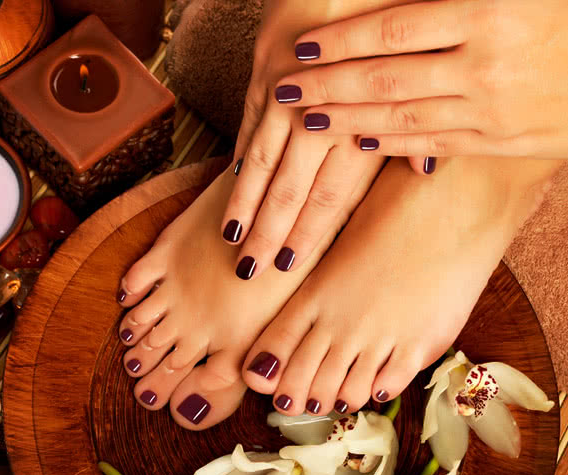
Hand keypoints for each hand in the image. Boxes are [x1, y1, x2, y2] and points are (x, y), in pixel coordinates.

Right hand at [221, 0, 389, 279]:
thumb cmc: (386, 4)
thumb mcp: (417, 56)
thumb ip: (414, 116)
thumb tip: (424, 169)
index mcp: (356, 113)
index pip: (327, 190)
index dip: (307, 230)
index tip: (287, 264)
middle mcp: (313, 108)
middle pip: (287, 183)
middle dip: (267, 229)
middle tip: (248, 269)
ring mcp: (280, 89)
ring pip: (257, 158)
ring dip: (244, 201)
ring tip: (228, 235)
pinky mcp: (260, 66)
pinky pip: (246, 120)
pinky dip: (239, 154)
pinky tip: (233, 182)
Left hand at [275, 0, 567, 158]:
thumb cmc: (564, 11)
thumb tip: (393, 2)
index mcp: (490, 8)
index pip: (392, 27)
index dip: (341, 40)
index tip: (301, 49)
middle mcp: (486, 62)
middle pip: (385, 78)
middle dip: (327, 87)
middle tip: (284, 92)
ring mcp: (493, 108)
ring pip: (402, 118)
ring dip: (348, 121)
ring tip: (309, 121)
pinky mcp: (503, 140)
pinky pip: (436, 143)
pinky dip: (395, 145)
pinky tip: (363, 144)